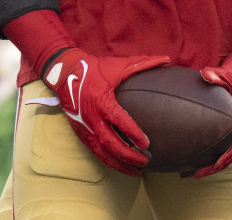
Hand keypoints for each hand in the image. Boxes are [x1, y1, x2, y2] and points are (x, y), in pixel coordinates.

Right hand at [42, 48, 170, 175]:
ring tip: (137, 171)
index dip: (133, 133)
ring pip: (103, 153)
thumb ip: (142, 63)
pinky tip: (122, 167)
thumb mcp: (117, 65)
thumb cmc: (94, 69)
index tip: (146, 143)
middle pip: (111, 143)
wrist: (65, 75)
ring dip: (120, 164)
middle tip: (145, 161)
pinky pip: (96, 152)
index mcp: (101, 101)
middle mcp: (92, 118)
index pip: (119, 120)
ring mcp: (86, 128)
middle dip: (128, 155)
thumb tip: (166, 59)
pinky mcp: (82, 134)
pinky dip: (110, 162)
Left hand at [196, 49, 231, 176]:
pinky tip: (196, 155)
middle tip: (192, 174)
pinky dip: (211, 153)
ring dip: (210, 163)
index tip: (213, 166)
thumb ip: (218, 75)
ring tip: (190, 172)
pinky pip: (222, 143)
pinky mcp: (231, 123)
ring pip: (226, 151)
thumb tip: (205, 75)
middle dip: (212, 167)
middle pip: (229, 154)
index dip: (226, 156)